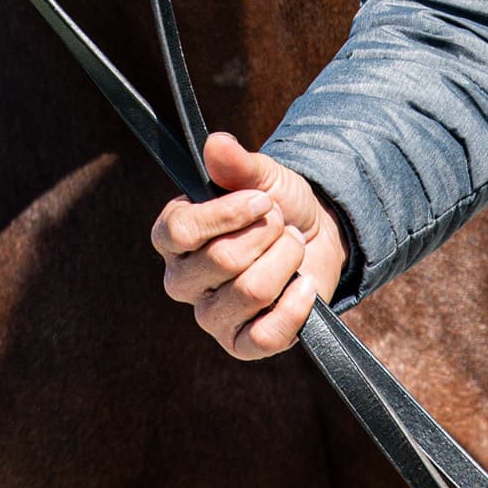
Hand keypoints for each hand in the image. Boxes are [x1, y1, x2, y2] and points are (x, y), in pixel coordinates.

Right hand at [151, 132, 349, 359]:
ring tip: (292, 247)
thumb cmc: (276, 206)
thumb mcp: (261, 176)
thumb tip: (216, 144)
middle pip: (222, 260)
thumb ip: (236, 163)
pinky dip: (296, 306)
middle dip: (268, 234)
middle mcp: (183, 279)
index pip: (179, 231)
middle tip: (280, 224)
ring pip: (251, 292)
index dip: (227, 214)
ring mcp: (210, 316)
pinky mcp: (241, 344)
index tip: (261, 199)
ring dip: (287, 260)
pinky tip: (305, 285)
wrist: (314, 236)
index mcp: (173, 236)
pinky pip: (266, 336)